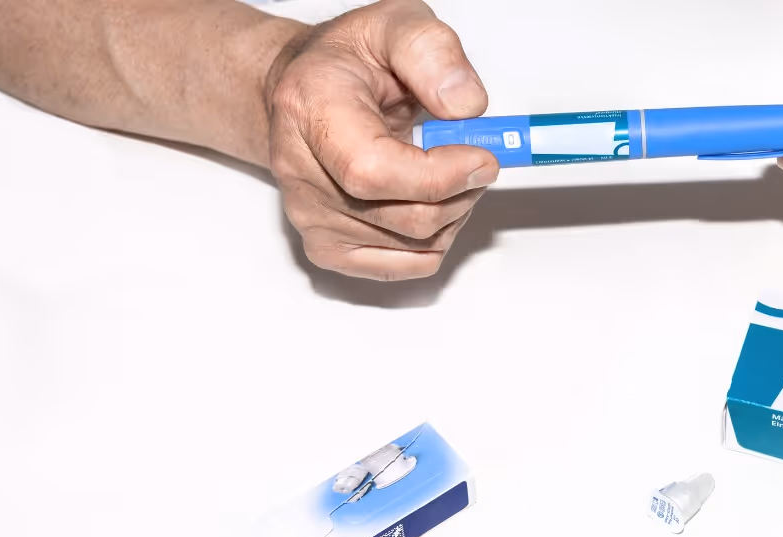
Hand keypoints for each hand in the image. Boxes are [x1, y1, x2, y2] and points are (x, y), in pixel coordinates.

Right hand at [264, 0, 498, 280]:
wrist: (303, 92)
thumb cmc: (347, 62)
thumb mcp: (394, 25)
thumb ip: (432, 52)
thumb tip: (465, 106)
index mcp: (311, 109)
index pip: (373, 171)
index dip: (439, 176)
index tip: (482, 158)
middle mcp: (300, 171)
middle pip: (404, 216)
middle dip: (462, 191)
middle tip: (475, 157)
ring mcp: (309, 217)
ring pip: (414, 245)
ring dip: (454, 212)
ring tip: (447, 170)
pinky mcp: (327, 249)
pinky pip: (406, 265)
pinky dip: (436, 239)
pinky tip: (430, 200)